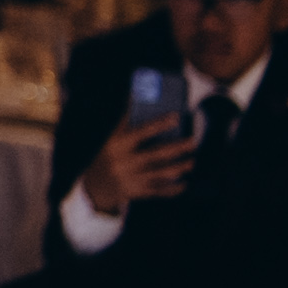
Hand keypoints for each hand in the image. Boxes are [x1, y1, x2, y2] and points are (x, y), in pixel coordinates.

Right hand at [80, 109, 194, 212]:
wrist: (94, 188)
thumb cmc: (107, 156)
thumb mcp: (110, 138)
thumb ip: (124, 120)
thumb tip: (134, 95)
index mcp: (117, 145)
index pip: (141, 132)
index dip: (159, 124)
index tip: (176, 116)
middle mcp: (124, 162)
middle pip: (156, 154)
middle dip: (177, 148)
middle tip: (193, 141)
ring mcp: (131, 179)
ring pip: (161, 173)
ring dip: (179, 167)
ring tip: (191, 161)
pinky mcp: (137, 192)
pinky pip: (159, 191)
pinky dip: (173, 189)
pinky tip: (184, 183)